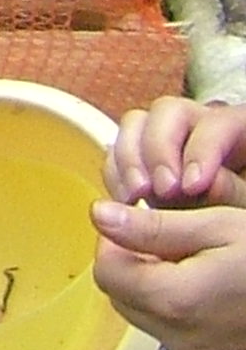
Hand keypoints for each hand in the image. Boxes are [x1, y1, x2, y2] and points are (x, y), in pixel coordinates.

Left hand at [94, 197, 245, 349]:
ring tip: (198, 264)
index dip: (118, 241)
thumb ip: (154, 226)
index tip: (144, 222)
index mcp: (174, 299)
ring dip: (157, 288)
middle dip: (134, 264)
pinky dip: (182, 313)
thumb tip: (99, 214)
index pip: (107, 269)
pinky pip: (178, 336)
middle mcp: (180, 338)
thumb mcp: (220, 227)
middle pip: (121, 296)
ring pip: (147, 317)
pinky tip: (217, 293)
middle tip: (172, 241)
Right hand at [113, 95, 245, 209]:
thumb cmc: (240, 214)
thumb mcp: (245, 207)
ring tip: (136, 196)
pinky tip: (126, 200)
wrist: (223, 238)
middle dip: (159, 150)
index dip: (202, 149)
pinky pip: (115, 152)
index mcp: (237, 131)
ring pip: (135, 124)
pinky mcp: (140, 161)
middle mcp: (198, 126)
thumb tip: (206, 184)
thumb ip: (233, 192)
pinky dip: (115, 174)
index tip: (193, 186)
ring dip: (129, 160)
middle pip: (168, 111)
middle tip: (161, 190)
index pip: (217, 122)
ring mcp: (165, 140)